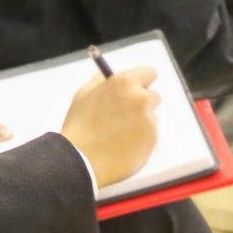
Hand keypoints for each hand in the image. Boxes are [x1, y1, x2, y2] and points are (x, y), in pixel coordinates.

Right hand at [59, 67, 159, 188]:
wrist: (81, 159)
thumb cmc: (79, 126)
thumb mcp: (83, 94)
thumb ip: (101, 81)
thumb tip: (111, 76)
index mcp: (124, 83)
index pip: (149, 73)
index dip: (141, 82)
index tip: (136, 88)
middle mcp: (141, 98)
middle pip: (153, 96)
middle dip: (142, 103)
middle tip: (125, 114)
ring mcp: (149, 120)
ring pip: (151, 117)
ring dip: (141, 122)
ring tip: (119, 134)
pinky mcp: (153, 140)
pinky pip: (150, 135)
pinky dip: (140, 139)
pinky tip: (123, 145)